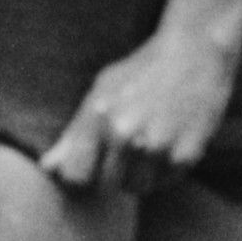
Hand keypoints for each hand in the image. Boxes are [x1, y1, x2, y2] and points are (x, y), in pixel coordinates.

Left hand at [44, 10, 234, 192]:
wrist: (196, 52)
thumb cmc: (142, 71)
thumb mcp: (102, 92)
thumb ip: (73, 134)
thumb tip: (46, 169)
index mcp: (98, 116)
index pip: (74, 176)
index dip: (80, 177)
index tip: (90, 167)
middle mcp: (124, 134)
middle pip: (105, 186)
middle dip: (112, 173)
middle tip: (126, 147)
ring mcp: (156, 146)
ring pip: (136, 188)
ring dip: (139, 174)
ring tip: (148, 142)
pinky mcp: (185, 155)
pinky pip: (164, 182)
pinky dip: (165, 169)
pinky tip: (170, 141)